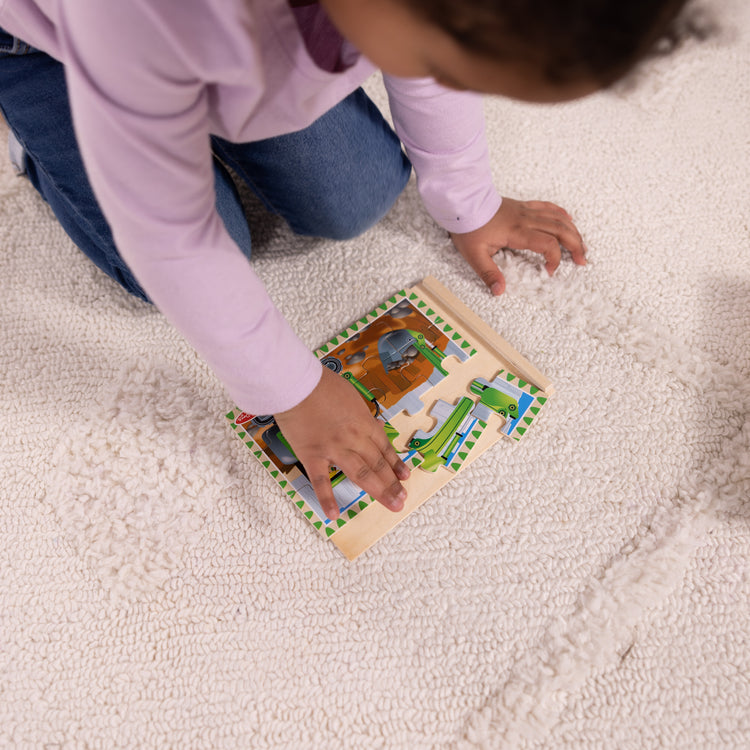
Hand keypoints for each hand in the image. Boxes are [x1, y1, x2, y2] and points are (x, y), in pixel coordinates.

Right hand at [273, 367, 409, 519]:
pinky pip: (321, 481)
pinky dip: (327, 498)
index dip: (395, 464)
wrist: (298, 384)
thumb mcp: (351, 396)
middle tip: (402, 499)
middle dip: (392, 483)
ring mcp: (334, 449)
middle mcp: (354, 438)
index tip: (404, 477)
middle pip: (377, 464)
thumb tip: (374, 426)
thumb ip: (362, 415)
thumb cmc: (321, 385)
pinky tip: (334, 514)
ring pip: (361, 474)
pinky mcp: (312, 455)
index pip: (384, 448)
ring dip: (378, 491)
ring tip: (391, 504)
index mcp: (363, 423)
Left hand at [450, 197, 586, 294]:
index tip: (549, 271)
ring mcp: (525, 211)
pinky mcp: (522, 206)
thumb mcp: (474, 255)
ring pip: (557, 218)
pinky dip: (561, 213)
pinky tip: (569, 219)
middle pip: (560, 229)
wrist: (463, 202)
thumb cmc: (468, 227)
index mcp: (517, 232)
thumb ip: (488, 273)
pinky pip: (547, 206)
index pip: (547, 243)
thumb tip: (499, 291)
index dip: (554, 258)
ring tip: (581, 245)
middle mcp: (526, 220)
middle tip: (582, 260)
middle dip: (575, 245)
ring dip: (573, 231)